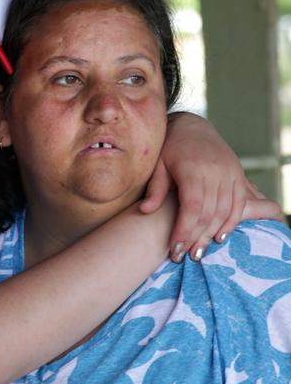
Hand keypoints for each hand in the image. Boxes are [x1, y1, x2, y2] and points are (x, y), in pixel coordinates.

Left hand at [139, 112, 281, 262]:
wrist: (192, 125)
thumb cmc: (169, 147)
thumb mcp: (157, 164)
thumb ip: (155, 188)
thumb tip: (144, 211)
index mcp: (193, 169)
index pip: (192, 207)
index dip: (184, 231)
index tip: (175, 249)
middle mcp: (215, 172)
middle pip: (209, 213)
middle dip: (196, 238)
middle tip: (185, 257)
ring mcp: (230, 173)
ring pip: (226, 211)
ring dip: (213, 234)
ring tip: (199, 252)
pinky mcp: (238, 175)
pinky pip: (239, 203)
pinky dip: (231, 222)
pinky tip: (219, 237)